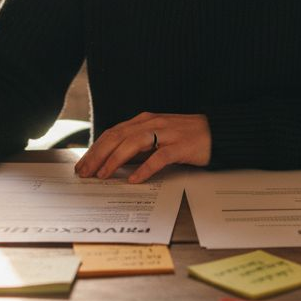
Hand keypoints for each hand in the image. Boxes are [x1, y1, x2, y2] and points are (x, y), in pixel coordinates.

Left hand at [74, 112, 210, 183]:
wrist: (217, 131)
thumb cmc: (186, 136)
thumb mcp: (158, 136)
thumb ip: (139, 145)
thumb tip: (115, 162)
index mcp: (144, 120)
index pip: (113, 133)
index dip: (95, 148)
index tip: (83, 164)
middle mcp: (152, 123)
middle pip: (118, 137)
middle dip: (98, 155)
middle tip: (85, 172)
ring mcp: (167, 133)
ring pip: (133, 143)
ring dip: (114, 160)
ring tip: (102, 175)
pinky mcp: (180, 146)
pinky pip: (159, 158)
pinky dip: (144, 169)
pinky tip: (134, 180)